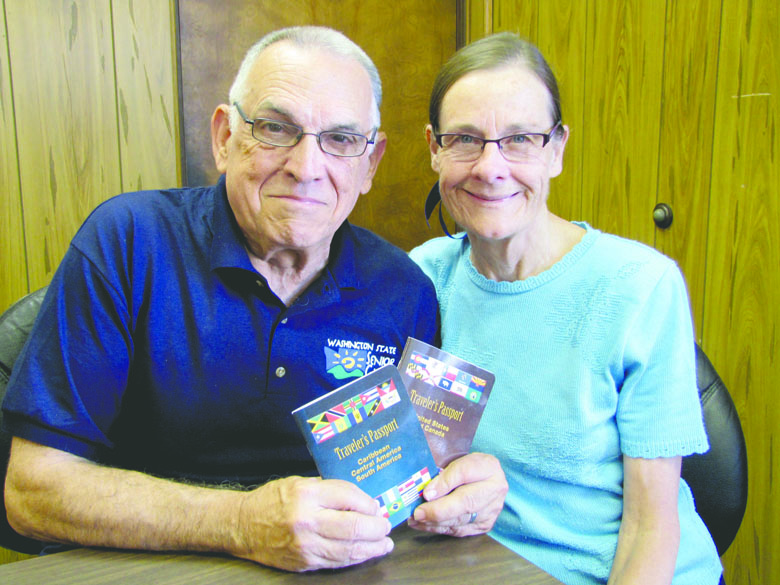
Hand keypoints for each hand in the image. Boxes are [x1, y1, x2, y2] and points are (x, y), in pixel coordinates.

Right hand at [232, 476, 392, 570]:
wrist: (241, 525)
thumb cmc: (273, 499)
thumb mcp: (301, 482)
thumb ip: (331, 490)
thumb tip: (364, 502)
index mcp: (307, 493)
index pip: (349, 497)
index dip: (368, 503)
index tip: (377, 506)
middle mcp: (307, 520)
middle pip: (354, 526)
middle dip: (376, 527)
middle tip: (386, 526)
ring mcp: (306, 545)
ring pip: (349, 549)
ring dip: (372, 547)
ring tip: (385, 543)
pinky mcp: (304, 562)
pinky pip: (337, 562)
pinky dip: (355, 558)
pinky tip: (366, 553)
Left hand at [408, 452, 506, 536]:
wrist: (483, 478)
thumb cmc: (467, 467)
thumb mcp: (456, 460)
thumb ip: (444, 475)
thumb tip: (429, 494)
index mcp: (489, 467)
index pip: (465, 472)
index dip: (445, 483)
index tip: (426, 493)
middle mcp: (495, 490)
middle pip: (465, 502)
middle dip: (438, 510)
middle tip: (417, 513)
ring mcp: (491, 510)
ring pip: (461, 520)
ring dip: (435, 522)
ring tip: (415, 519)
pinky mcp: (484, 525)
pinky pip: (460, 530)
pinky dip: (440, 528)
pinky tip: (424, 524)